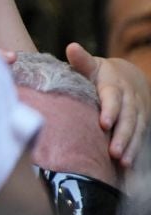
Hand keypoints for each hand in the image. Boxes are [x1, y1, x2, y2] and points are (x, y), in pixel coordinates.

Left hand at [66, 42, 147, 167]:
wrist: (127, 77)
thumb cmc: (99, 74)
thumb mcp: (92, 65)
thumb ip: (82, 61)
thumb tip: (72, 47)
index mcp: (114, 84)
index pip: (113, 97)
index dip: (110, 110)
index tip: (104, 124)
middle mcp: (129, 99)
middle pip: (128, 118)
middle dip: (122, 135)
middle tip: (113, 152)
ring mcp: (138, 112)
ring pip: (137, 130)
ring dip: (130, 146)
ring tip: (122, 162)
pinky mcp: (141, 123)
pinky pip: (140, 138)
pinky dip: (135, 152)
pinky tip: (128, 167)